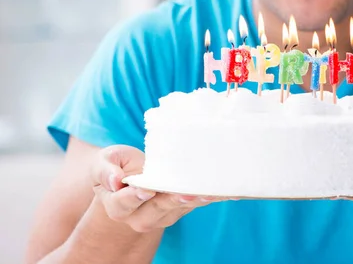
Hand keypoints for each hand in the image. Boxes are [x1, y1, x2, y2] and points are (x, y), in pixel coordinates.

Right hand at [91, 145, 224, 232]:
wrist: (131, 178)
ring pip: (178, 209)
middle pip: (156, 209)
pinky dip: (208, 197)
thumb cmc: (116, 166)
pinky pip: (194, 203)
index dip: (134, 197)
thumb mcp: (105, 162)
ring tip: (208, 192)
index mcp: (117, 205)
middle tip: (186, 194)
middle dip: (172, 201)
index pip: (124, 203)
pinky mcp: (180, 208)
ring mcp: (162, 214)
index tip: (146, 190)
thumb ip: (105, 171)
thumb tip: (114, 181)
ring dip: (195, 200)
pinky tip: (223, 191)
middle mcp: (139, 215)